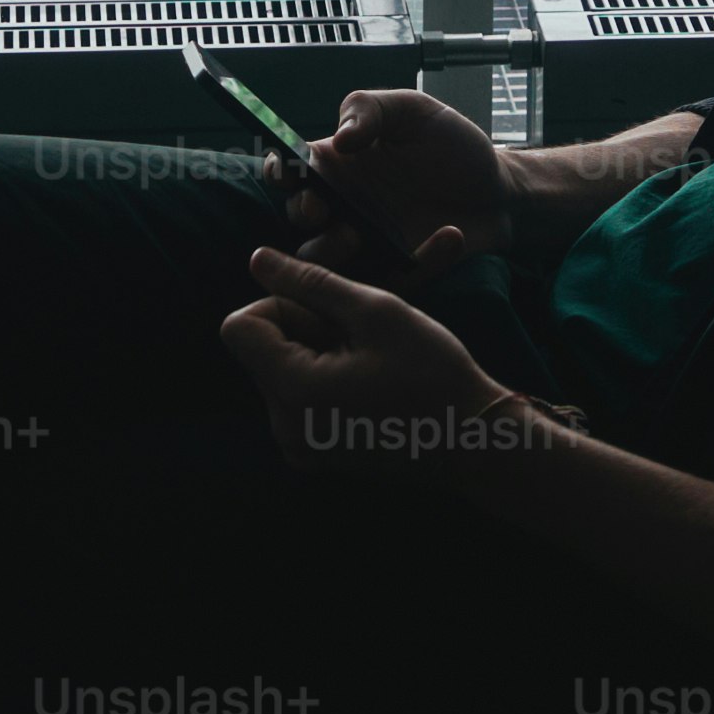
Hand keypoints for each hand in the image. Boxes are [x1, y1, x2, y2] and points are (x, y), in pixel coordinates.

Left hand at [220, 246, 541, 477]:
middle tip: (361, 336)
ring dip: (316, 352)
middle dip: (303, 329)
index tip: (331, 313)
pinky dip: (324, 378)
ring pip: (280, 370)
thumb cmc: (433, 372)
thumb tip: (256, 259)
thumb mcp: (376, 312)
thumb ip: (311, 281)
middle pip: (260, 349)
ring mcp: (298, 446)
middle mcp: (284, 427)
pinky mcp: (313, 454)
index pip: (239, 326)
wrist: (474, 441)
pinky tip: (368, 382)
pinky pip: (297, 398)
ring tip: (370, 360)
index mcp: (294, 392)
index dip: (280, 303)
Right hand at [270, 87, 511, 292]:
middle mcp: (341, 205)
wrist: (500, 194)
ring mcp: (363, 243)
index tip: (289, 171)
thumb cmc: (452, 146)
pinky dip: (396, 268)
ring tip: (356, 235)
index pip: (289, 168)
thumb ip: (371, 109)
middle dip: (302, 211)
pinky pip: (375, 280)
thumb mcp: (414, 110)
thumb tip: (340, 139)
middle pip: (299, 216)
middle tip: (321, 208)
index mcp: (337, 164)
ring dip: (328, 250)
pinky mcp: (390, 273)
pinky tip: (435, 243)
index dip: (279, 170)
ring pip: (322, 258)